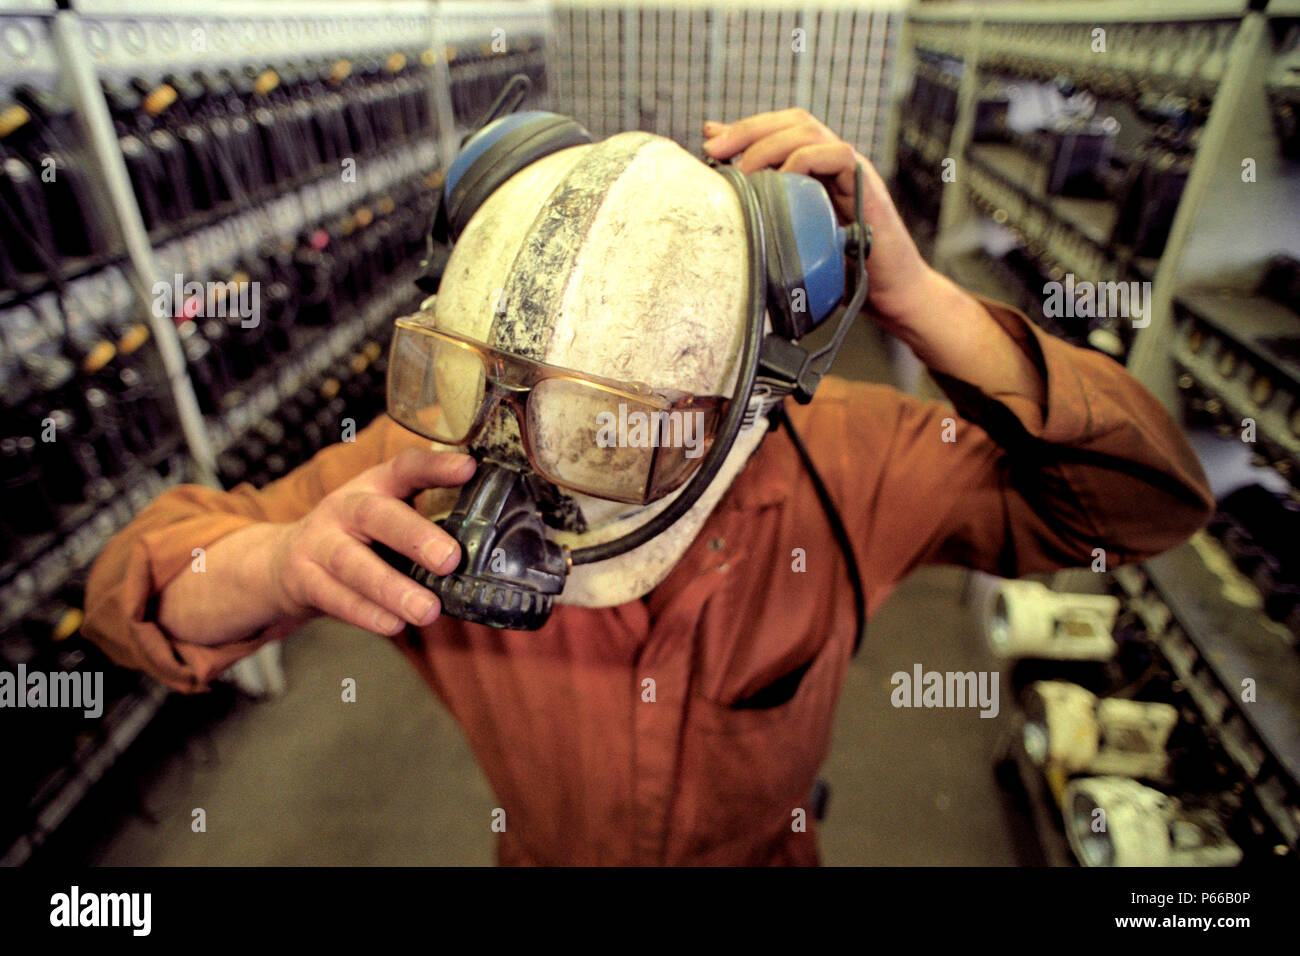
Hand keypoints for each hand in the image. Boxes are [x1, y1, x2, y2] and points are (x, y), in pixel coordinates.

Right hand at [267, 449, 475, 634]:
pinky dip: (366, 614)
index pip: (406, 467)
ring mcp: (319, 543)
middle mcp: (345, 508)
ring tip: (428, 610)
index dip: (435, 467)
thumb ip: (428, 522)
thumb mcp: (388, 517)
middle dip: (414, 536)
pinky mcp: (304, 579)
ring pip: (352, 564)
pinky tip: (394, 626)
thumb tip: (493, 548)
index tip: (469, 468)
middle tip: (449, 560)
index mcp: (376, 486)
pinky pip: (335, 598)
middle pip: (376, 515)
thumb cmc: (359, 539)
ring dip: (392, 588)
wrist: (284, 562)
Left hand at [702, 108, 935, 328]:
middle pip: (793, 121)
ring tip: (745, 172)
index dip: (743, 129)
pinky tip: (782, 181)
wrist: (891, 294)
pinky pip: (837, 156)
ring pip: (810, 132)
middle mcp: (834, 163)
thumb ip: (767, 210)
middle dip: (749, 129)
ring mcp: (853, 171)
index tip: (709, 146)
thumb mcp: (792, 237)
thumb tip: (729, 194)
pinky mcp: (867, 187)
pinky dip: (804, 161)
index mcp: (816, 168)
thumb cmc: (841, 269)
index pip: (779, 127)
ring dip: (769, 145)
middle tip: (715, 150)